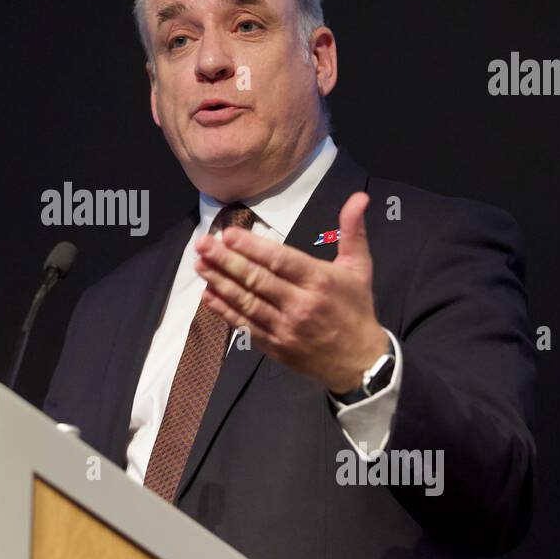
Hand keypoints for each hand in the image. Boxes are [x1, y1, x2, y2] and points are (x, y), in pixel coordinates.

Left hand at [195, 191, 389, 394]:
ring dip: (220, 282)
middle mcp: (301, 305)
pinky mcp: (275, 346)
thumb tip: (360, 196)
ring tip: (199, 265)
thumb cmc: (356, 309)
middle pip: (257, 279)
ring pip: (246, 302)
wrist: (360, 362)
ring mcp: (285, 328)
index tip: (227, 234)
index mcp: (320, 281)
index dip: (251, 247)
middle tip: (203, 244)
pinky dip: (224, 311)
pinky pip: (245, 325)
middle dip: (226, 260)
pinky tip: (207, 296)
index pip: (280, 261)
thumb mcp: (360, 268)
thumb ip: (353, 231)